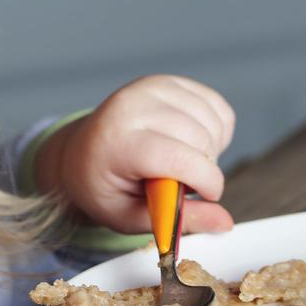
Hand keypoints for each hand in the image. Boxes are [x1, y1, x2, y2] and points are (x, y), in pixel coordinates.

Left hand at [35, 74, 235, 233]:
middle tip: (180, 182)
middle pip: (200, 139)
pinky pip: (216, 108)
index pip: (177, 157)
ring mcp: (151, 88)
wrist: (80, 154)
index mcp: (117, 143)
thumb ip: (178, 219)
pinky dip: (215, 131)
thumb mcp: (131, 216)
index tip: (207, 195)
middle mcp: (132, 106)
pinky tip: (190, 144)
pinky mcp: (169, 82)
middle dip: (205, 168)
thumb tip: (224, 223)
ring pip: (212, 122)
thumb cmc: (104, 189)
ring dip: (211, 150)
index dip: (205, 180)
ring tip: (181, 164)